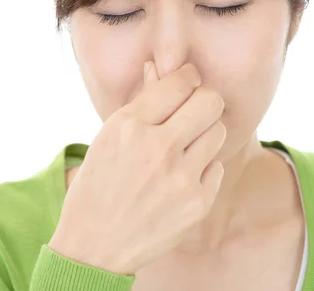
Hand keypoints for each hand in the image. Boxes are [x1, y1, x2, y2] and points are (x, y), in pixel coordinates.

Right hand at [48, 61, 225, 274]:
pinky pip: (217, 166)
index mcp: (128, 126)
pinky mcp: (197, 203)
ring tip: (184, 147)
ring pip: (219, 131)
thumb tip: (158, 68)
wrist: (94, 246)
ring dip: (204, 134)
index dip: (187, 77)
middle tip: (193, 111)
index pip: (179, 82)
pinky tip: (180, 179)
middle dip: (204, 100)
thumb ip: (140, 104)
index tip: (187, 82)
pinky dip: (202, 168)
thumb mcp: (107, 138)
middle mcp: (157, 147)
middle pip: (210, 101)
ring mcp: (180, 178)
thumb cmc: (96, 186)